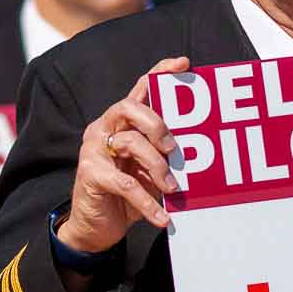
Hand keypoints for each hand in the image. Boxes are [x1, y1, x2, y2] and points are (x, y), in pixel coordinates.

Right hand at [55, 57, 190, 254]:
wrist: (95, 226)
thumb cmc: (126, 195)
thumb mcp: (149, 172)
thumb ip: (165, 156)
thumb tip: (202, 153)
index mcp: (122, 122)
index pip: (141, 87)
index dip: (161, 71)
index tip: (185, 64)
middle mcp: (105, 128)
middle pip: (130, 106)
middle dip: (157, 124)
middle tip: (173, 149)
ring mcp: (93, 149)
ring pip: (129, 142)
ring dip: (156, 166)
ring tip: (172, 188)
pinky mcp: (90, 173)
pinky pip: (124, 183)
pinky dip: (148, 203)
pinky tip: (162, 218)